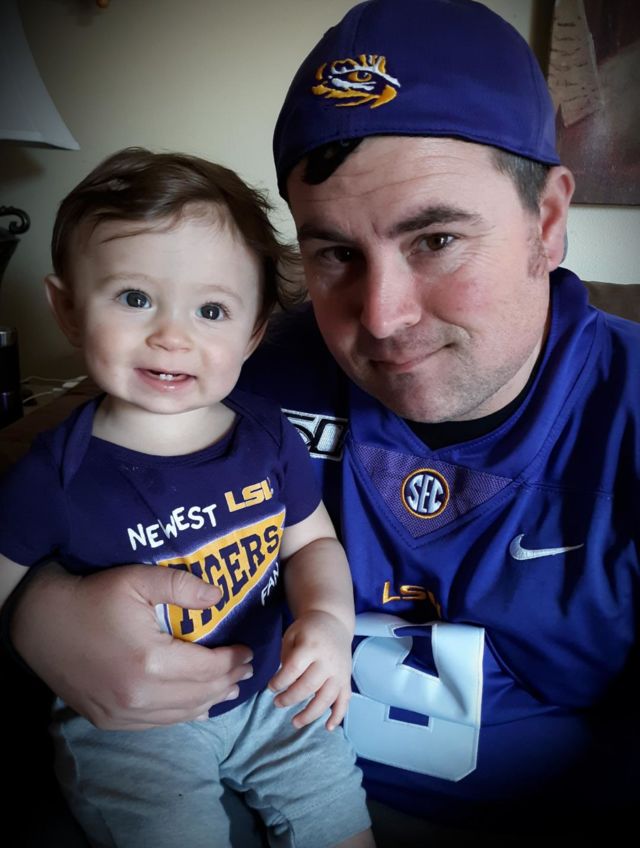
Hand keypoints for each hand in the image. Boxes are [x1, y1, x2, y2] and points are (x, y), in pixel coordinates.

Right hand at [10, 563, 252, 729]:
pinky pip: (156, 724)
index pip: (208, 669)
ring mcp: (122, 714)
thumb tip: (218, 596)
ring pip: (179, 714)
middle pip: (199, 695)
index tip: (248, 651)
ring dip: (209, 702)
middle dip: (227, 681)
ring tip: (228, 689)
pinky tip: (194, 707)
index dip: (233, 660)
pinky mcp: (108, 720)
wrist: (39, 622)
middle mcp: (138, 696)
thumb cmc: (91, 596)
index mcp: (150, 662)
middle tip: (245, 669)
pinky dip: (181, 715)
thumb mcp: (137, 579)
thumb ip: (181, 586)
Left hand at [268, 610, 351, 730]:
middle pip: (308, 686)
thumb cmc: (308, 630)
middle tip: (277, 703)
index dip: (279, 682)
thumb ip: (287, 657)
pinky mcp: (346, 679)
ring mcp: (340, 672)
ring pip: (326, 698)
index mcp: (311, 646)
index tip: (271, 687)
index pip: (293, 669)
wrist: (334, 622)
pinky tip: (328, 728)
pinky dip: (338, 716)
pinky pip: (345, 700)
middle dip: (290, 699)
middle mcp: (328, 660)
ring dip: (310, 714)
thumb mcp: (292, 635)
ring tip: (295, 722)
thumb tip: (284, 683)